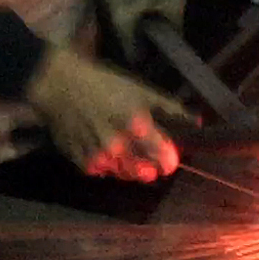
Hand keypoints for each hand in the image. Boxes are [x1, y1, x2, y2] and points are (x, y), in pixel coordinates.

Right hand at [24, 46, 196, 181]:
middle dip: (152, 167)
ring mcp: (99, 157)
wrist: (61, 87)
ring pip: (126, 174)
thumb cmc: (106, 84)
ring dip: (133, 168)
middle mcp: (118, 146)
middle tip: (152, 160)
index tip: (171, 159)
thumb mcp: (142, 91)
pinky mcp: (82, 163)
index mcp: (136, 125)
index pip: (164, 156)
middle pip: (145, 172)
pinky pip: (105, 173)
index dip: (170, 160)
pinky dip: (111, 166)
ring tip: (131, 154)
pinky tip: (110, 152)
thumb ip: (171, 109)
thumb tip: (197, 122)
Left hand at [101, 0, 185, 62]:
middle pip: (162, 29)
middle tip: (123, 48)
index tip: (140, 63)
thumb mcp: (123, 14)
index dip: (157, 56)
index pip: (171, 42)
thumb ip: (129, 41)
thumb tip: (134, 63)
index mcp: (175, 9)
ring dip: (137, 24)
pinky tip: (119, 11)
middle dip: (144, 40)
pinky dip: (134, 9)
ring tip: (118, 31)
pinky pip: (146, 2)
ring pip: (152, 15)